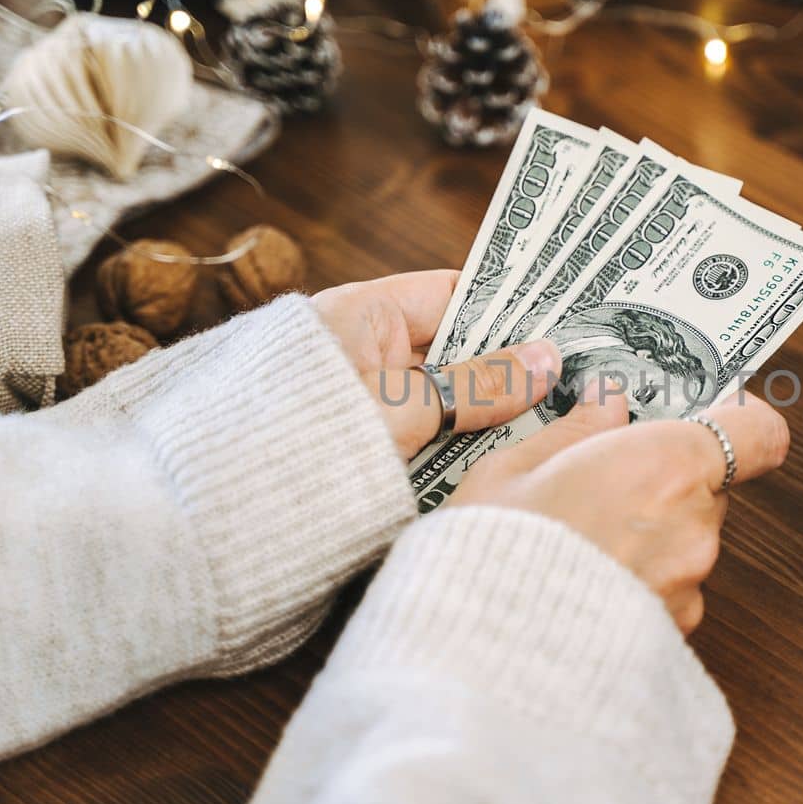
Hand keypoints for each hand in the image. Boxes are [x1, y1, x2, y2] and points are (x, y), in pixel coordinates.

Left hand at [312, 270, 559, 458]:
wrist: (230, 509)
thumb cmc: (306, 439)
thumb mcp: (405, 406)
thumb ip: (480, 384)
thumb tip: (547, 360)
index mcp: (361, 314)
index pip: (450, 294)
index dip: (504, 306)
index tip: (558, 319)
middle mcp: (363, 351)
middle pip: (453, 348)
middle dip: (507, 364)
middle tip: (573, 374)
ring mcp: (365, 401)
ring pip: (446, 396)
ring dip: (491, 409)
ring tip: (558, 413)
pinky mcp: (366, 447)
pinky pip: (428, 434)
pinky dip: (462, 442)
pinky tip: (509, 451)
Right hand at [450, 389, 789, 632]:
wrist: (488, 652)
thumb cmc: (497, 554)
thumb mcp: (513, 467)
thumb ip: (575, 430)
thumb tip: (605, 404)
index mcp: (667, 464)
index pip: (758, 432)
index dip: (741, 418)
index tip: (711, 410)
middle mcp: (694, 524)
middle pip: (709, 487)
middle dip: (665, 480)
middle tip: (604, 482)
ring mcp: (690, 583)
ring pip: (687, 540)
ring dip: (649, 534)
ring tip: (582, 542)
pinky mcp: (676, 629)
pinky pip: (671, 588)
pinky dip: (640, 580)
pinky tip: (587, 582)